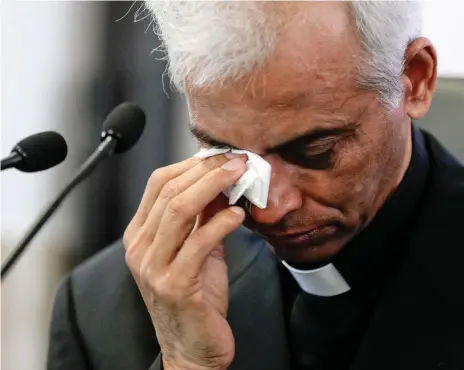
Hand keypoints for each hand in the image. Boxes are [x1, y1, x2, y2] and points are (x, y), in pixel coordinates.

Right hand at [123, 153, 247, 369]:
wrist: (192, 347)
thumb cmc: (195, 297)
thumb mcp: (198, 248)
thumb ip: (204, 216)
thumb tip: (221, 181)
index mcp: (140, 234)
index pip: (158, 183)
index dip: (190, 164)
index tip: (220, 155)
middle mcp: (140, 247)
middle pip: (169, 191)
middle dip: (206, 170)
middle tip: (236, 160)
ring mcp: (153, 266)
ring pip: (179, 210)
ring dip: (213, 187)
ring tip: (239, 176)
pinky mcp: (174, 284)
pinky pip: (198, 243)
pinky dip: (221, 223)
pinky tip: (238, 215)